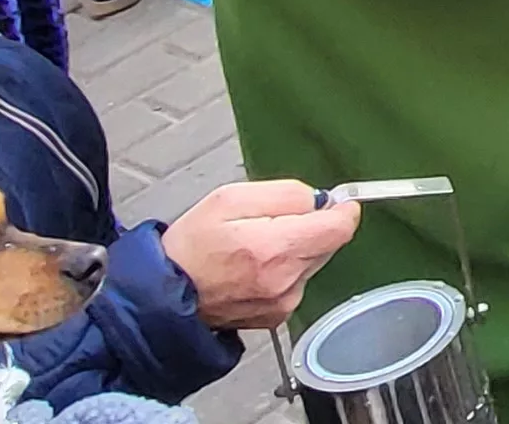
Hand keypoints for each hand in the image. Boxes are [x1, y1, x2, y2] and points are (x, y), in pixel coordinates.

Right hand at [161, 180, 360, 330]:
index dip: (342, 210)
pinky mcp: (277, 315)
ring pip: (312, 263)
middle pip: (328, 244)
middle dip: (311, 226)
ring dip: (297, 249)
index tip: (337, 201)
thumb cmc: (190, 247)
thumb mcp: (228, 198)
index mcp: (273, 249)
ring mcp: (282, 302)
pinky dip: (285, 270)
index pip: (338, 229)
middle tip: (273, 221)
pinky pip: (297, 282)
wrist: (165, 296)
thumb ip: (283, 194)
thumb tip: (318, 199)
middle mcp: (284, 281)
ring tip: (256, 246)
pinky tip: (253, 268)